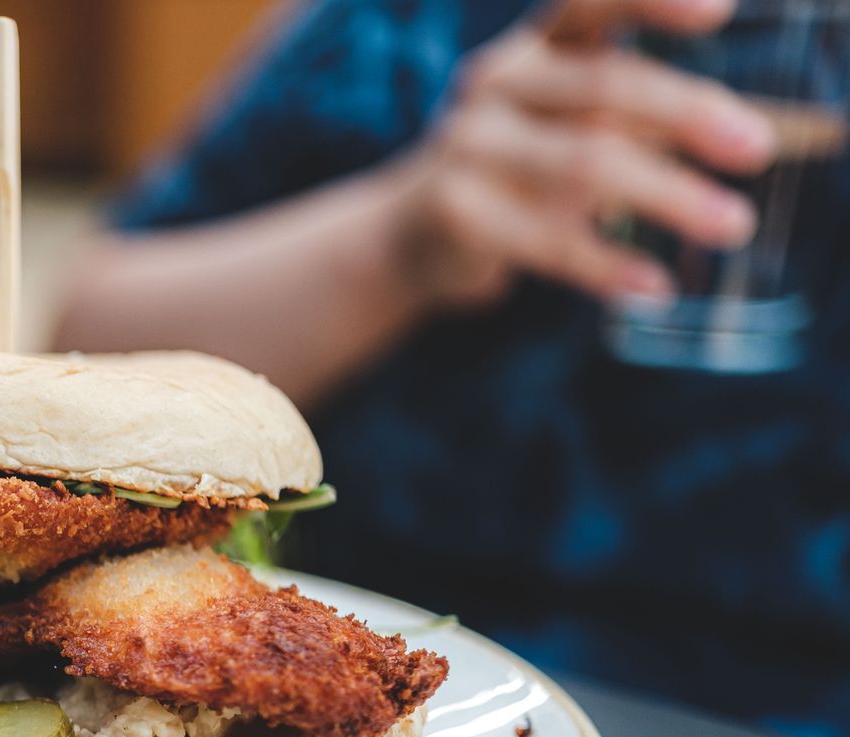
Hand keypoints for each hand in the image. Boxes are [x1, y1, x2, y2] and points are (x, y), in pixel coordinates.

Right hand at [394, 0, 775, 307]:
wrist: (405, 236)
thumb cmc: (512, 170)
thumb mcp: (563, 124)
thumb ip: (631, 112)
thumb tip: (736, 133)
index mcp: (531, 49)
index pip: (590, 5)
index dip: (652, 3)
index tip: (720, 14)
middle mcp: (494, 83)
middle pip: (605, 88)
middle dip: (689, 115)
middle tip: (755, 149)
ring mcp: (468, 146)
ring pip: (585, 164)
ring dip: (670, 196)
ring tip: (732, 225)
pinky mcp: (456, 211)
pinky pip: (547, 239)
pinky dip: (608, 265)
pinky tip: (654, 285)